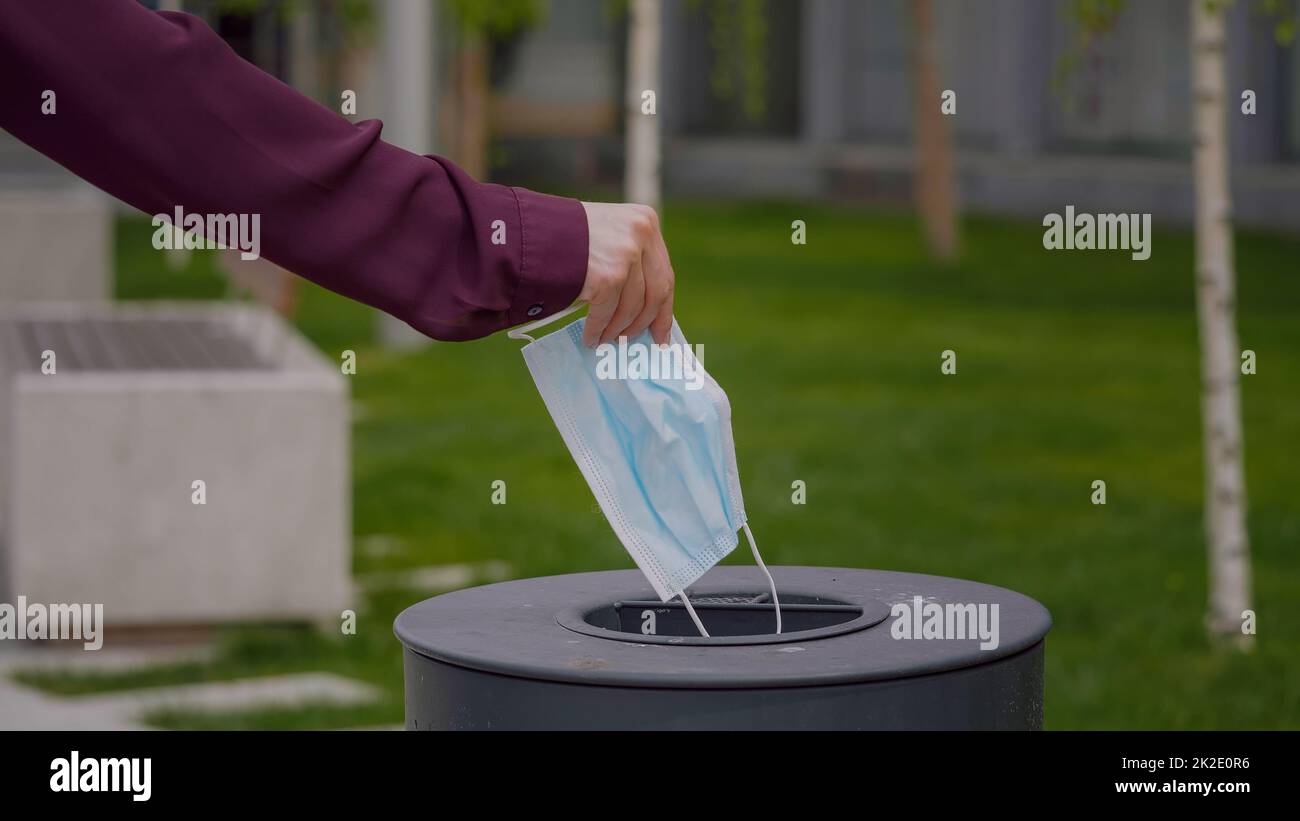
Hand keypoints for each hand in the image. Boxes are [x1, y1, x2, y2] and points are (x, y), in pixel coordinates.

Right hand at [578, 201, 675, 346]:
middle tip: (636, 342)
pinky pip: (607, 314)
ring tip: (606, 340)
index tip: (661, 332)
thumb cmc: (564, 235)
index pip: (664, 274)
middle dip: (644, 324)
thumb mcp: (609, 233)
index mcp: (646, 222)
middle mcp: (641, 235)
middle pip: (656, 294)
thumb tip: (644, 308)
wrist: (528, 231)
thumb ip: (630, 259)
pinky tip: (591, 337)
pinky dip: (598, 330)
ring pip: (632, 308)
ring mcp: (626, 255)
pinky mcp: (608, 276)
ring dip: (618, 330)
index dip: (663, 309)